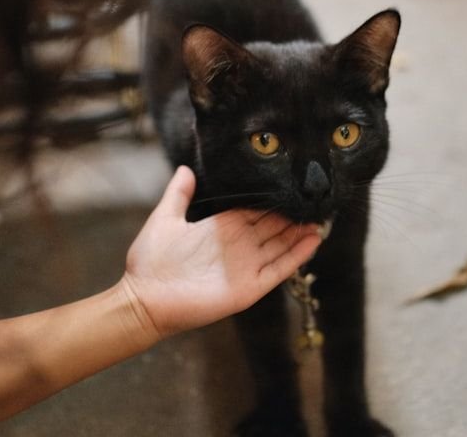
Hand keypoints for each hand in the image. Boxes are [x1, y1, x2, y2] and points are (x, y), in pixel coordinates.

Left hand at [118, 166, 320, 337]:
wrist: (144, 297)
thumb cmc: (150, 261)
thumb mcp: (166, 218)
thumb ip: (179, 194)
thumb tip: (185, 168)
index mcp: (223, 229)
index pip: (257, 213)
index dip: (275, 203)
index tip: (293, 188)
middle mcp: (239, 247)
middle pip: (274, 228)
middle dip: (294, 217)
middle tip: (317, 201)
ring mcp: (246, 267)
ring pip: (282, 247)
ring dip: (301, 234)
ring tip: (322, 218)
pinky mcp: (250, 287)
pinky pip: (279, 269)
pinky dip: (297, 256)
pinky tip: (313, 241)